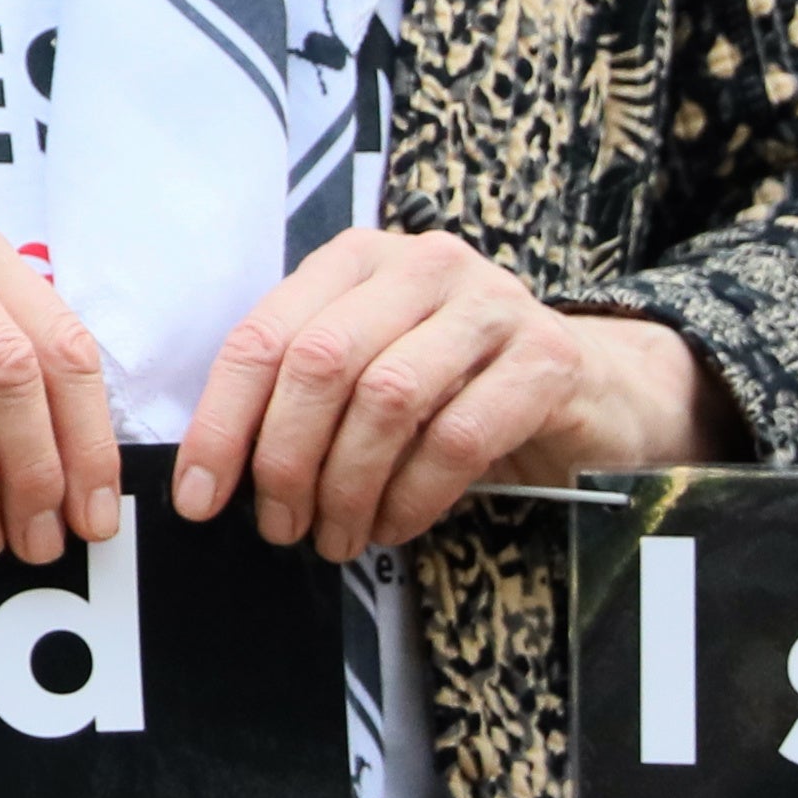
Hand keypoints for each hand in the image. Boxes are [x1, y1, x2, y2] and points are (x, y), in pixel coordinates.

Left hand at [174, 228, 714, 561]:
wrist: (598, 389)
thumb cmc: (460, 388)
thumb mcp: (371, 372)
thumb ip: (300, 396)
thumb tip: (213, 476)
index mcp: (356, 261)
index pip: (263, 338)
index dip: (221, 424)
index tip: (199, 498)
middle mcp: (420, 266)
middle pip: (320, 365)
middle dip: (286, 461)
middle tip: (279, 526)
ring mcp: (489, 304)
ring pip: (386, 399)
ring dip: (348, 485)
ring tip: (335, 535)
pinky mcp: (546, 356)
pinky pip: (458, 436)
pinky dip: (413, 496)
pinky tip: (395, 525)